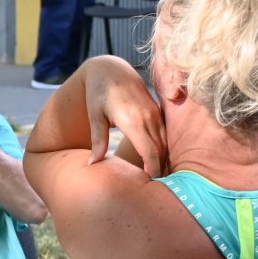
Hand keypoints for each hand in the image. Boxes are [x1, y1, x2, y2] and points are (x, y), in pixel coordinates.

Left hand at [83, 61, 166, 176]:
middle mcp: (148, 117)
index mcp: (133, 121)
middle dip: (161, 169)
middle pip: (161, 150)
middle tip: (157, 189)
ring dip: (165, 159)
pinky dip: (165, 148)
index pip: (151, 151)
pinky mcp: (157, 111)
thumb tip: (91, 164)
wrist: (111, 69)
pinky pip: (165, 134)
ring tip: (161, 179)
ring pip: (166, 142)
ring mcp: (155, 113)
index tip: (152, 184)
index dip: (153, 169)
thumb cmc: (98, 94)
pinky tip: (161, 160)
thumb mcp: (94, 116)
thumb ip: (97, 140)